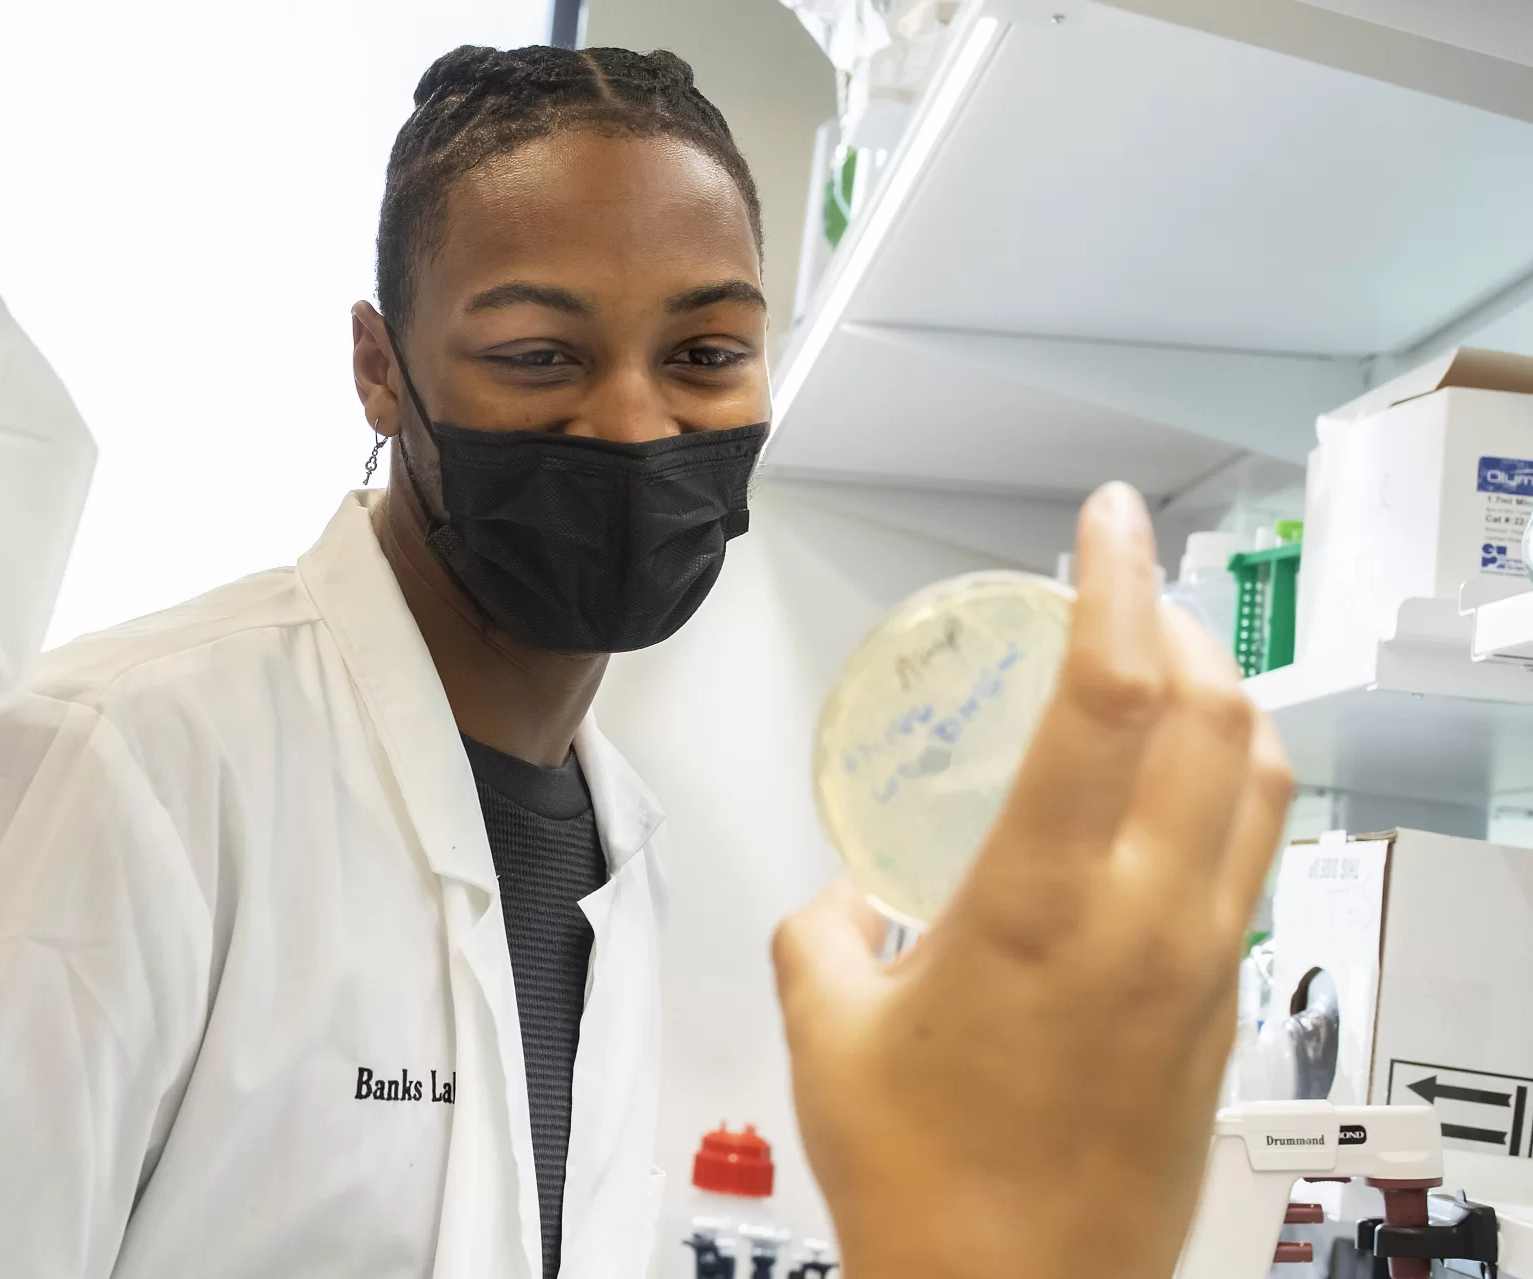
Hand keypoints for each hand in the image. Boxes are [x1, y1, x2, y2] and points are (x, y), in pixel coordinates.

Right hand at [773, 482, 1293, 1278]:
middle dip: (1181, 620)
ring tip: (1164, 671)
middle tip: (1125, 590)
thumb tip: (838, 900)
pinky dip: (1229, 786)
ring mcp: (1204, 967)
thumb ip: (820, 933)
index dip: (1118, 581)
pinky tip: (1170, 799)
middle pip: (1220, 714)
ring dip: (1224, 697)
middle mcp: (1150, 922)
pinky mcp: (1223, 1011)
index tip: (1107, 521)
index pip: (1115, 694)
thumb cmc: (929, 1185)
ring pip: (1266, 780)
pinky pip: (1255, 857)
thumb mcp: (825, 1034)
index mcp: (1046, 906)